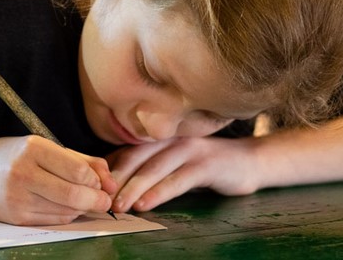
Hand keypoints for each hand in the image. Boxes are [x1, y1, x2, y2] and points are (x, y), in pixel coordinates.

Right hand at [0, 135, 115, 225]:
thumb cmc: (10, 156)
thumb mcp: (42, 147)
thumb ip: (79, 159)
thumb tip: (110, 179)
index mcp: (32, 148)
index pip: (77, 170)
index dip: (96, 180)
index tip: (102, 182)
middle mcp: (24, 173)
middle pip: (73, 194)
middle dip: (96, 200)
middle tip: (104, 200)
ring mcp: (18, 198)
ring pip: (66, 210)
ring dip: (83, 209)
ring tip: (85, 201)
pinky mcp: (16, 217)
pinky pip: (54, 221)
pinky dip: (67, 215)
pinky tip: (67, 207)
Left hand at [106, 137, 260, 212]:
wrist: (250, 162)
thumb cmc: (206, 165)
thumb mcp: (174, 163)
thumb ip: (150, 167)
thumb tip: (114, 181)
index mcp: (160, 137)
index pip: (127, 150)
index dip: (108, 169)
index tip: (92, 187)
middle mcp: (171, 138)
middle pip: (135, 157)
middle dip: (115, 179)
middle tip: (98, 199)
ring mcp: (189, 149)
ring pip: (153, 168)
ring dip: (133, 187)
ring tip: (118, 205)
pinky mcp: (206, 164)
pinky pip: (177, 179)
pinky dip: (159, 192)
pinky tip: (146, 204)